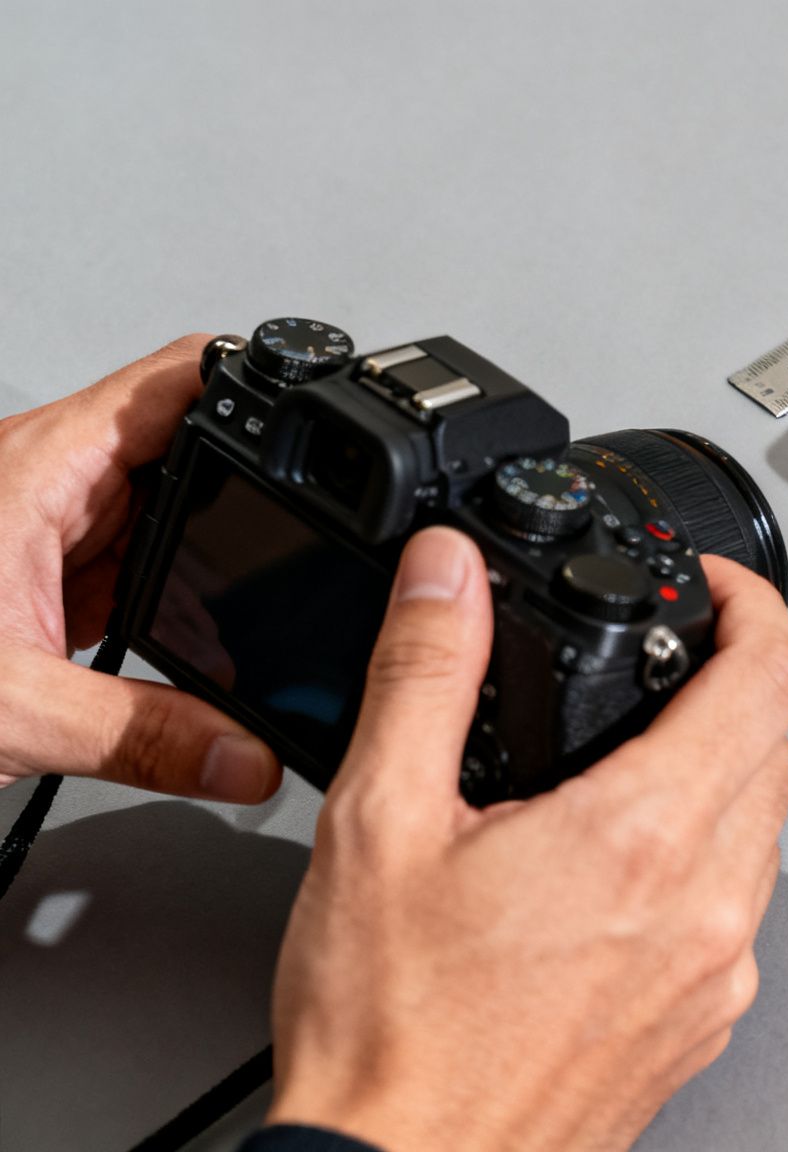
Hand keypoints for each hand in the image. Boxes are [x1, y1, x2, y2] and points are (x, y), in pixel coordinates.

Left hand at [0, 336, 281, 801]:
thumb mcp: (11, 714)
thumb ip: (144, 738)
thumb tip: (246, 757)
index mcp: (39, 468)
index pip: (182, 379)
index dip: (263, 385)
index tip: (321, 423)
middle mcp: (45, 478)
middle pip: (191, 444)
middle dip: (251, 493)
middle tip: (296, 550)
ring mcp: (46, 522)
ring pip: (167, 505)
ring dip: (207, 550)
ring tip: (230, 606)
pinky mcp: (43, 570)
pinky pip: (135, 558)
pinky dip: (168, 593)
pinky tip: (173, 636)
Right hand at [267, 530, 787, 1150]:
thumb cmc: (392, 1037)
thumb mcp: (380, 823)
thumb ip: (427, 674)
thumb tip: (447, 575)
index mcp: (643, 835)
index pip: (771, 676)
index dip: (753, 605)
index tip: (714, 588)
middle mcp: (709, 905)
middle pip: (778, 747)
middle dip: (728, 689)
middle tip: (654, 673)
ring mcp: (719, 974)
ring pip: (764, 832)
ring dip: (717, 782)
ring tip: (621, 777)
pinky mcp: (707, 1025)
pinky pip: (739, 912)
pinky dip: (701, 869)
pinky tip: (616, 883)